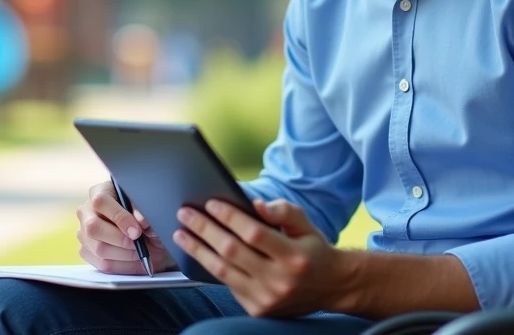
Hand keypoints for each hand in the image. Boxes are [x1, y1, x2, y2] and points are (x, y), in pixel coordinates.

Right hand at [76, 178, 176, 274]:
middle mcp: (86, 211)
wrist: (148, 234)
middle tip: (138, 242)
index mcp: (100, 192)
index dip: (119, 217)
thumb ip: (143, 210)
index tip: (137, 230)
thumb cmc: (145, 215)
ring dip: (124, 254)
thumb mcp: (148, 207)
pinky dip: (123, 265)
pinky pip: (102, 264)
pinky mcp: (87, 251)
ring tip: (140, 250)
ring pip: (98, 248)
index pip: (100, 202)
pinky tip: (134, 259)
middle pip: (93, 227)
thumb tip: (140, 220)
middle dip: (120, 238)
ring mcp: (83, 232)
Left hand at [172, 197, 350, 317]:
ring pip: (223, 271)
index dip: (230, 217)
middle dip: (204, 230)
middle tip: (185, 214)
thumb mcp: (306, 225)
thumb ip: (283, 211)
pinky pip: (227, 285)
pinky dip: (211, 267)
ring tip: (181, 234)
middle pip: (232, 251)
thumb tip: (255, 205)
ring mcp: (266, 299)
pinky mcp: (257, 310)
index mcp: (294, 256)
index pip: (254, 234)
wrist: (331, 287)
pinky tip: (198, 252)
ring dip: (198, 250)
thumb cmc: (313, 250)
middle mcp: (279, 281)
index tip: (211, 203)